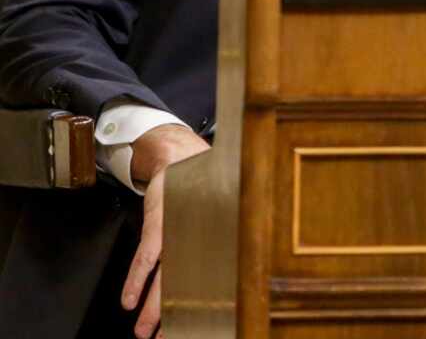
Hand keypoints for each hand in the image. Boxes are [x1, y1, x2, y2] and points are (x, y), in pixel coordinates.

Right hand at [122, 124, 208, 338]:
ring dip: (153, 308)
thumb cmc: (200, 191)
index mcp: (216, 242)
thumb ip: (221, 240)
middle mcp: (199, 240)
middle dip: (175, 317)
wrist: (181, 159)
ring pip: (165, 278)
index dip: (204, 308)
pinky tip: (129, 302)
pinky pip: (146, 259)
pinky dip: (136, 281)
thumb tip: (240, 266)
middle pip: (186, 287)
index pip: (211, 282)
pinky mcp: (159, 225)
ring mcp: (177, 233)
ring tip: (145, 333)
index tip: (201, 327)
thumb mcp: (217, 215)